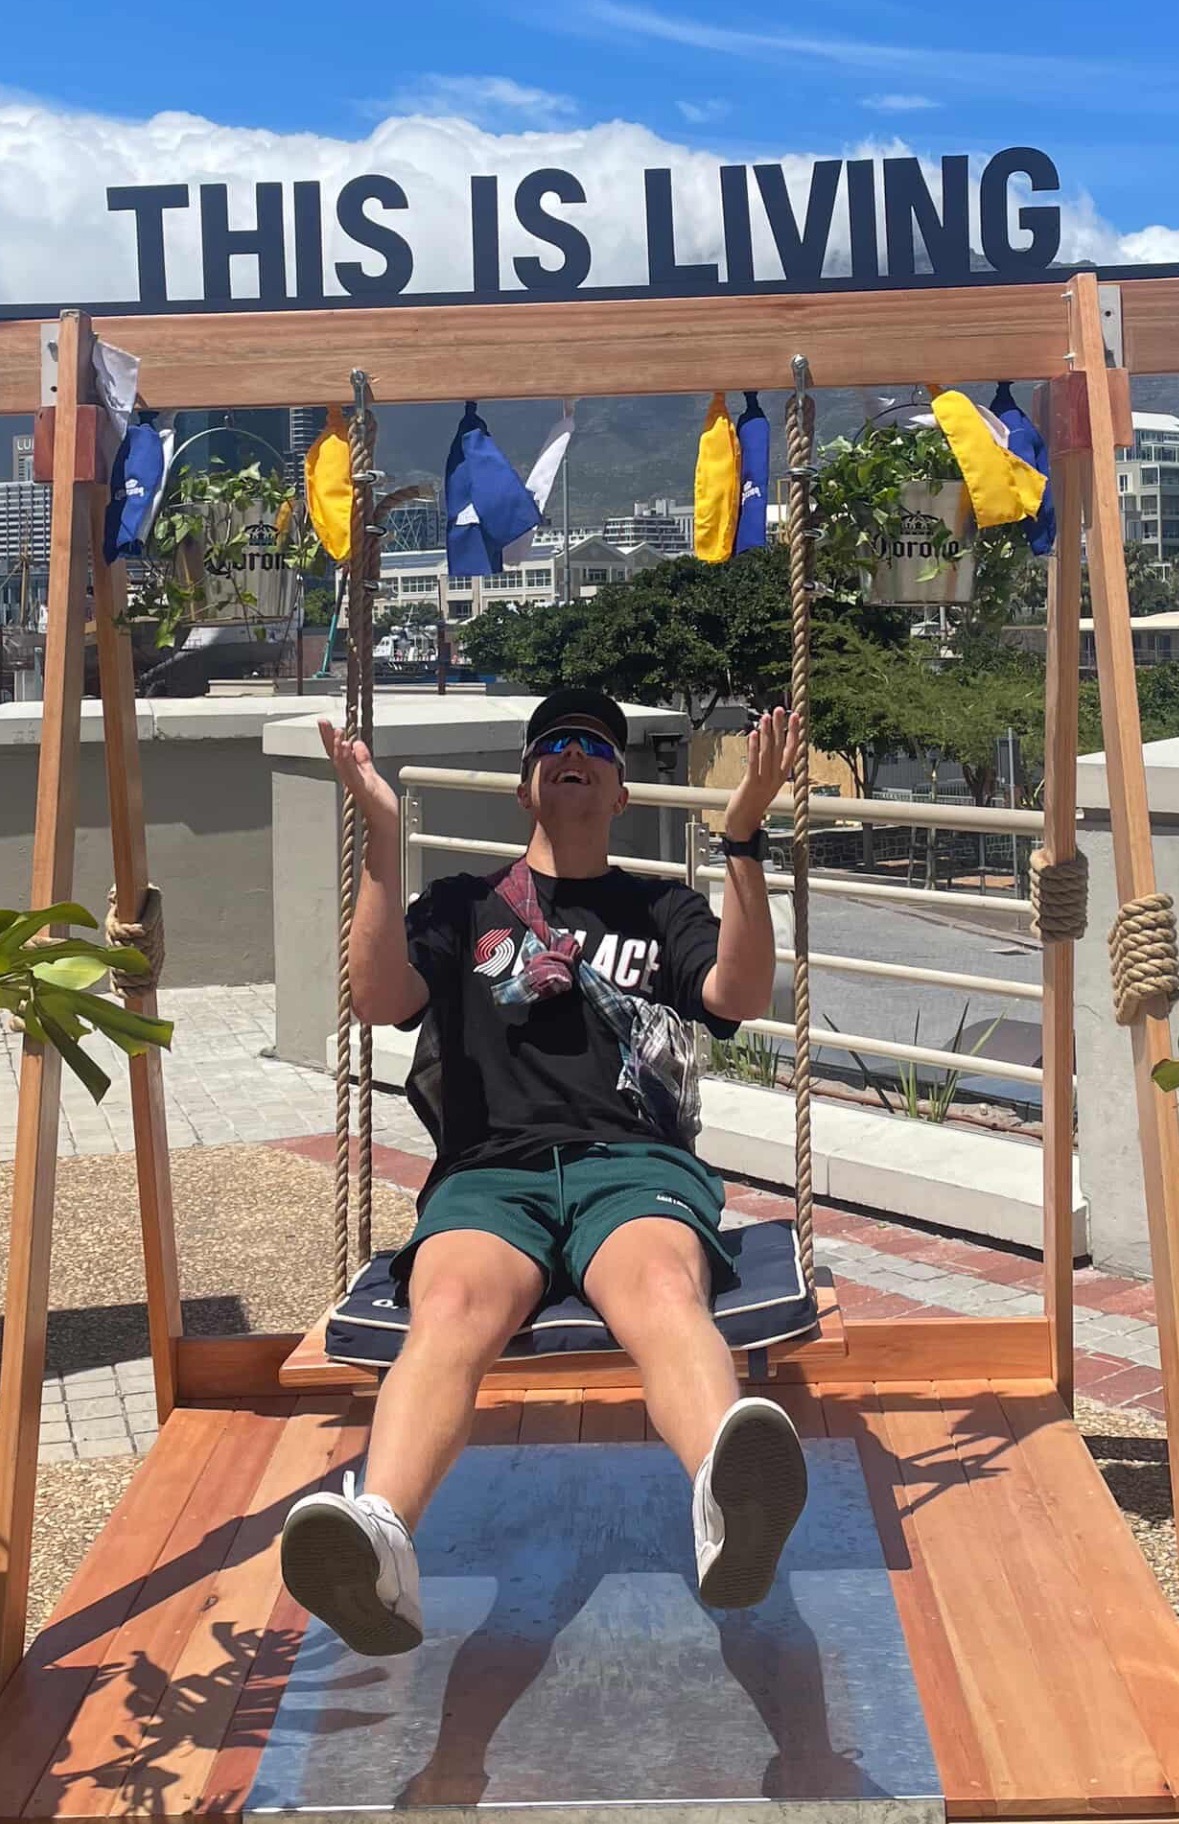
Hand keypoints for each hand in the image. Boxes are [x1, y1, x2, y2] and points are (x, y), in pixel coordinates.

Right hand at [318, 719, 399, 832]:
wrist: (388, 828)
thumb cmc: (381, 807)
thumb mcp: (371, 776)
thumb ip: (363, 761)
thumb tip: (357, 744)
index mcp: (353, 776)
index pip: (340, 754)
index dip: (332, 739)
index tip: (327, 725)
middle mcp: (352, 780)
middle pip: (337, 756)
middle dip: (329, 739)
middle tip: (322, 722)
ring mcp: (357, 786)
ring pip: (343, 764)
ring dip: (338, 747)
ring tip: (337, 732)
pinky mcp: (364, 791)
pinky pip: (353, 774)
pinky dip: (349, 761)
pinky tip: (347, 748)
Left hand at [724, 706, 800, 841]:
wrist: (743, 824)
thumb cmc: (753, 803)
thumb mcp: (766, 783)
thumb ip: (769, 767)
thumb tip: (770, 748)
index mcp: (782, 776)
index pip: (791, 750)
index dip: (793, 733)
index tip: (796, 716)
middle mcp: (776, 777)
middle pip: (779, 748)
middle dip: (780, 727)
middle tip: (780, 710)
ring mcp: (764, 781)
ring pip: (767, 753)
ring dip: (767, 734)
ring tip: (766, 717)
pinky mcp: (751, 784)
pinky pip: (754, 763)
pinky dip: (754, 748)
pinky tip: (753, 734)